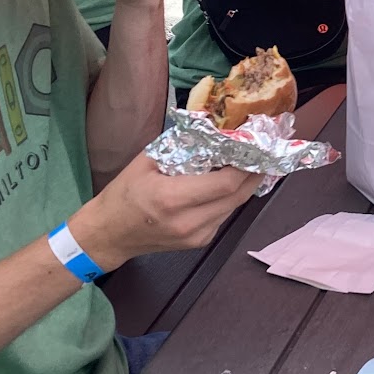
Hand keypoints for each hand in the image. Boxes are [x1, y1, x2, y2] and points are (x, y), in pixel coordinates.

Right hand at [71, 152, 259, 269]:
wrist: (109, 234)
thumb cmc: (123, 194)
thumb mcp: (146, 161)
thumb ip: (180, 146)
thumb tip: (213, 130)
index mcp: (172, 199)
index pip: (225, 183)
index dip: (246, 165)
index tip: (255, 146)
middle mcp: (188, 222)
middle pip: (237, 197)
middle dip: (254, 173)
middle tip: (264, 153)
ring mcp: (196, 236)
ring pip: (234, 207)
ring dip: (244, 186)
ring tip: (250, 164)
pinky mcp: (199, 242)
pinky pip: (223, 216)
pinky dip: (230, 199)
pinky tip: (228, 184)